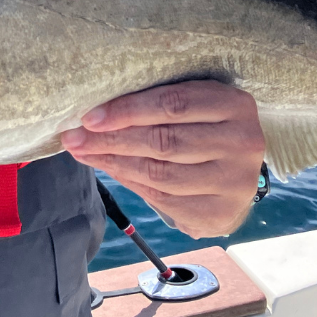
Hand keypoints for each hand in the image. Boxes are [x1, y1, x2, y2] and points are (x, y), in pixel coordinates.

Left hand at [60, 80, 264, 238]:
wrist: (236, 170)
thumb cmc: (202, 126)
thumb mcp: (191, 104)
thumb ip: (155, 103)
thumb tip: (95, 113)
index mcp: (233, 105)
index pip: (172, 104)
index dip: (126, 110)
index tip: (89, 117)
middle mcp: (242, 143)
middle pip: (163, 141)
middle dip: (111, 140)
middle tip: (74, 137)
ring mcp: (236, 182)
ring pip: (160, 173)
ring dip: (113, 163)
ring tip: (83, 153)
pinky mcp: (221, 213)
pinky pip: (163, 199)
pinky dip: (130, 183)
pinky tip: (109, 170)